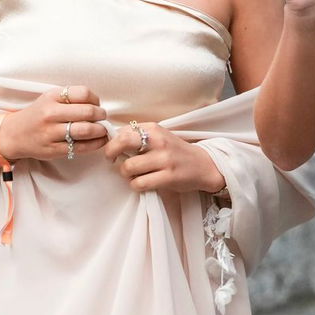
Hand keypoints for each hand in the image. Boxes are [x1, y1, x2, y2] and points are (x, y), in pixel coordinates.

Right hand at [0, 85, 107, 162]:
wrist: (14, 134)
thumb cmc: (38, 115)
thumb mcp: (49, 99)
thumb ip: (71, 99)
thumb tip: (98, 105)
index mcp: (51, 97)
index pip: (83, 93)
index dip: (95, 99)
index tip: (96, 105)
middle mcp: (50, 113)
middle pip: (88, 111)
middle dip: (101, 115)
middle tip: (102, 118)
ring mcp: (51, 133)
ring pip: (86, 130)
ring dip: (100, 130)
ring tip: (102, 130)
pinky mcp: (54, 150)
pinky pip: (81, 147)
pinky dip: (95, 144)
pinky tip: (99, 141)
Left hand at [103, 120, 224, 194]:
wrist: (203, 165)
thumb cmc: (176, 152)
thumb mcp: (159, 136)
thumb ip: (139, 136)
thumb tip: (113, 140)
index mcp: (154, 129)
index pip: (123, 131)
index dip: (112, 142)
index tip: (112, 150)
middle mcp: (159, 141)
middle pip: (122, 143)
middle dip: (111, 153)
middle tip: (112, 160)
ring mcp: (164, 159)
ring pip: (128, 167)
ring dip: (126, 174)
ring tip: (134, 175)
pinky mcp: (168, 177)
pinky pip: (139, 183)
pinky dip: (136, 185)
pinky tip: (142, 183)